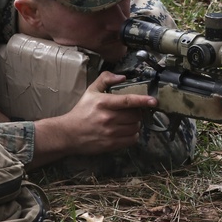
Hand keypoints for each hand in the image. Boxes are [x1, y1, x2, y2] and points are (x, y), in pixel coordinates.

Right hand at [29, 71, 157, 168]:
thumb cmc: (81, 111)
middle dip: (138, 112)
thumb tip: (123, 77)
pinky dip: (133, 135)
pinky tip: (127, 131)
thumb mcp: (91, 91)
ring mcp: (110, 133)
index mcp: (103, 103)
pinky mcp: (111, 144)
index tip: (154, 101)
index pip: (127, 101)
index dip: (142, 100)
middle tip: (133, 111)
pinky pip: (131, 140)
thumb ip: (105, 79)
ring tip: (128, 121)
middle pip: (135, 115)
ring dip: (136, 124)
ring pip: (135, 127)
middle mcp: (108, 118)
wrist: (68, 134)